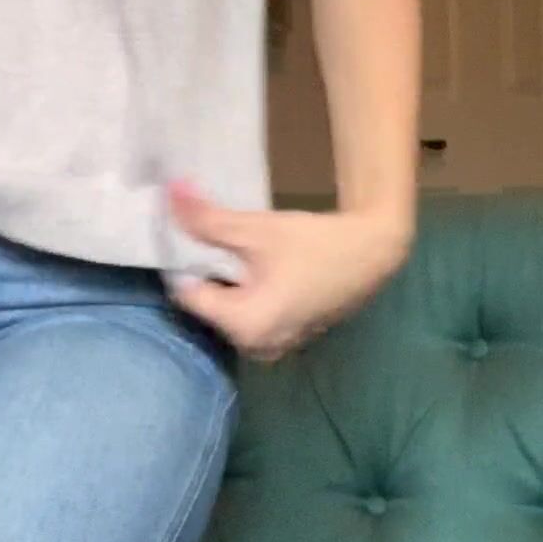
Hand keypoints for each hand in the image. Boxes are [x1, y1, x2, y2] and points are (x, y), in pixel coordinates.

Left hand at [164, 179, 411, 362]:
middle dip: (206, 269)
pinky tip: (256, 265)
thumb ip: (206, 219)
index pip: (187, 293)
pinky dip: (245, 290)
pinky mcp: (286, 338)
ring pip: (228, 308)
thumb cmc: (314, 243)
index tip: (188, 232)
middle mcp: (255, 347)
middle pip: (208, 303)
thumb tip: (169, 193)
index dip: (184, 259)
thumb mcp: (255, 229)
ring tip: (236, 247)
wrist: (373, 252)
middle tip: (212, 235)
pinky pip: (248, 314)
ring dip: (225, 278)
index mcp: (244, 326)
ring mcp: (273, 347)